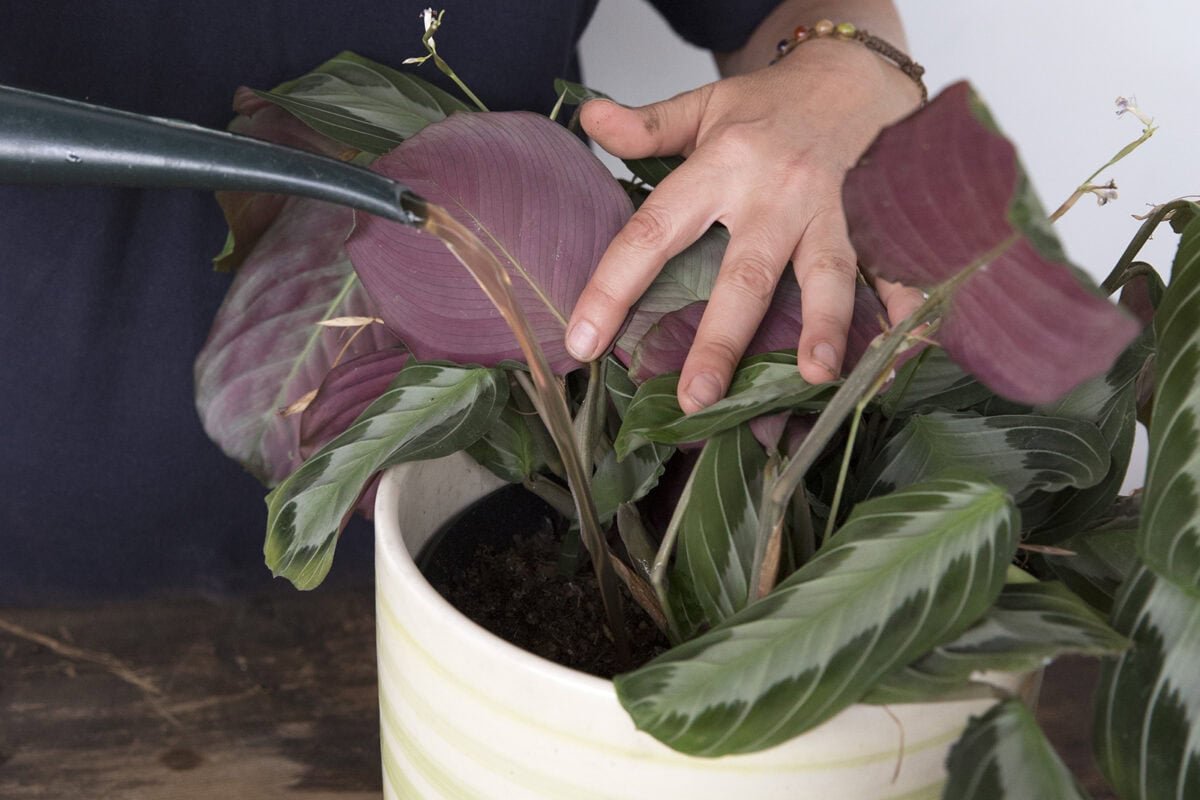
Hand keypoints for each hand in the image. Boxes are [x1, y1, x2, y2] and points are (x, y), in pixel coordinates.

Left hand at [564, 38, 924, 412]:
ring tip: (814, 377)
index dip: (614, 287)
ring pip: (826, 272)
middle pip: (744, 274)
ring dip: (823, 325)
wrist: (850, 76)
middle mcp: (775, 192)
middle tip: (694, 398)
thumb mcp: (702, 106)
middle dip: (721, 340)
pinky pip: (894, 266)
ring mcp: (831, 209)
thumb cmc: (767, 106)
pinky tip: (899, 351)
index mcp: (721, 165)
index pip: (655, 231)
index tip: (584, 341)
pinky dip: (903, 307)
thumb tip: (590, 120)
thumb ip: (647, 126)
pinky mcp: (875, 221)